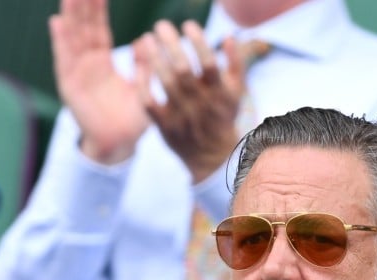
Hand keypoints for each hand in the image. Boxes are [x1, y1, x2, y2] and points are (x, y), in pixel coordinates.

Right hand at [49, 0, 149, 162]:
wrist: (118, 146)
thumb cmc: (131, 121)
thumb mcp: (143, 89)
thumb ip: (143, 66)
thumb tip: (145, 40)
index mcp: (103, 63)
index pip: (99, 29)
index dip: (98, 8)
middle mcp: (87, 65)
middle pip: (82, 28)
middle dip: (82, 5)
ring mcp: (76, 75)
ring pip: (72, 39)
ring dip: (69, 16)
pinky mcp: (70, 88)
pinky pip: (64, 61)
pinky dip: (60, 42)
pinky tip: (57, 22)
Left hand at [134, 21, 255, 181]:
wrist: (211, 159)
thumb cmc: (222, 118)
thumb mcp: (236, 93)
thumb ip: (236, 64)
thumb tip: (229, 35)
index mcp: (217, 93)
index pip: (208, 62)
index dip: (198, 41)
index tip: (188, 25)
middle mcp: (199, 104)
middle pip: (182, 69)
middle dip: (170, 44)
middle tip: (161, 25)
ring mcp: (180, 116)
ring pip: (165, 83)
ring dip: (154, 58)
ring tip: (146, 39)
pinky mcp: (164, 127)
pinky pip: (149, 103)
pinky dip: (143, 84)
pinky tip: (140, 68)